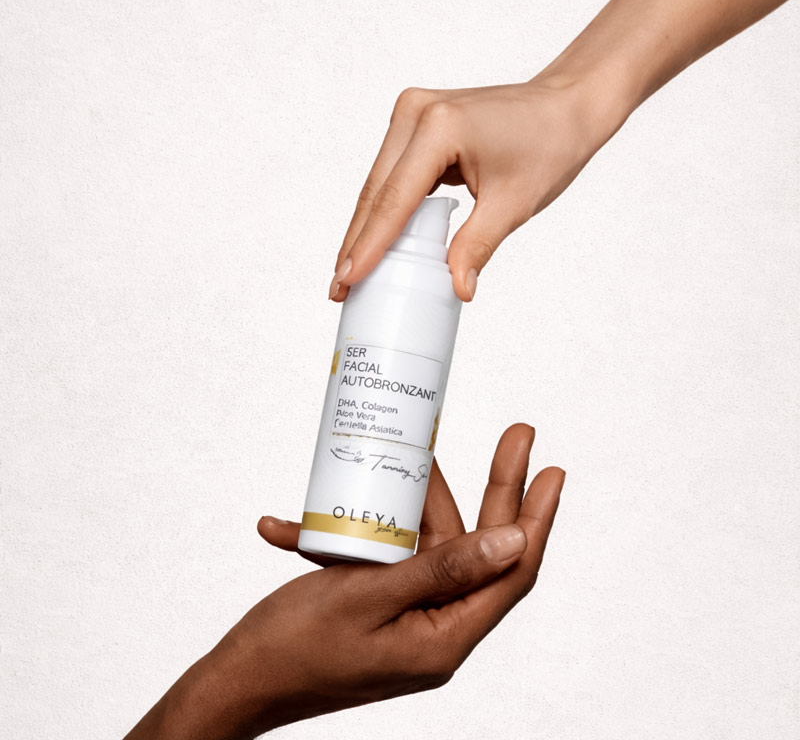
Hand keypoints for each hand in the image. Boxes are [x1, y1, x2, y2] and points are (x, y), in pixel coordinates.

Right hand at [125, 424, 564, 738]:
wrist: (234, 684)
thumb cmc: (293, 647)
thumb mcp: (370, 596)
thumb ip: (444, 568)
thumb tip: (515, 541)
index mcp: (443, 637)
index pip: (513, 572)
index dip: (537, 517)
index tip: (551, 468)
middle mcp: (433, 628)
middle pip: (479, 549)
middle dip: (497, 490)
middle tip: (517, 435)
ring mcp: (406, 617)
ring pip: (432, 545)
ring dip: (420, 501)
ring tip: (414, 457)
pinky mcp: (378, 606)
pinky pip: (387, 558)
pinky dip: (359, 532)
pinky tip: (301, 526)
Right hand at [329, 0, 799, 304]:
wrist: (568, 104)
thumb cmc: (550, 144)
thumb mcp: (514, 204)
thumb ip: (476, 247)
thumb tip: (456, 290)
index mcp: (438, 128)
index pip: (395, 200)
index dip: (370, 246)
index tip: (347, 281)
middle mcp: (415, 113)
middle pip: (376, 193)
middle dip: (358, 243)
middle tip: (339, 289)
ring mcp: (413, 114)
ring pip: (378, 185)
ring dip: (365, 229)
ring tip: (349, 274)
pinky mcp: (417, 123)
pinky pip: (392, 176)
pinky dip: (384, 211)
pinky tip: (373, 243)